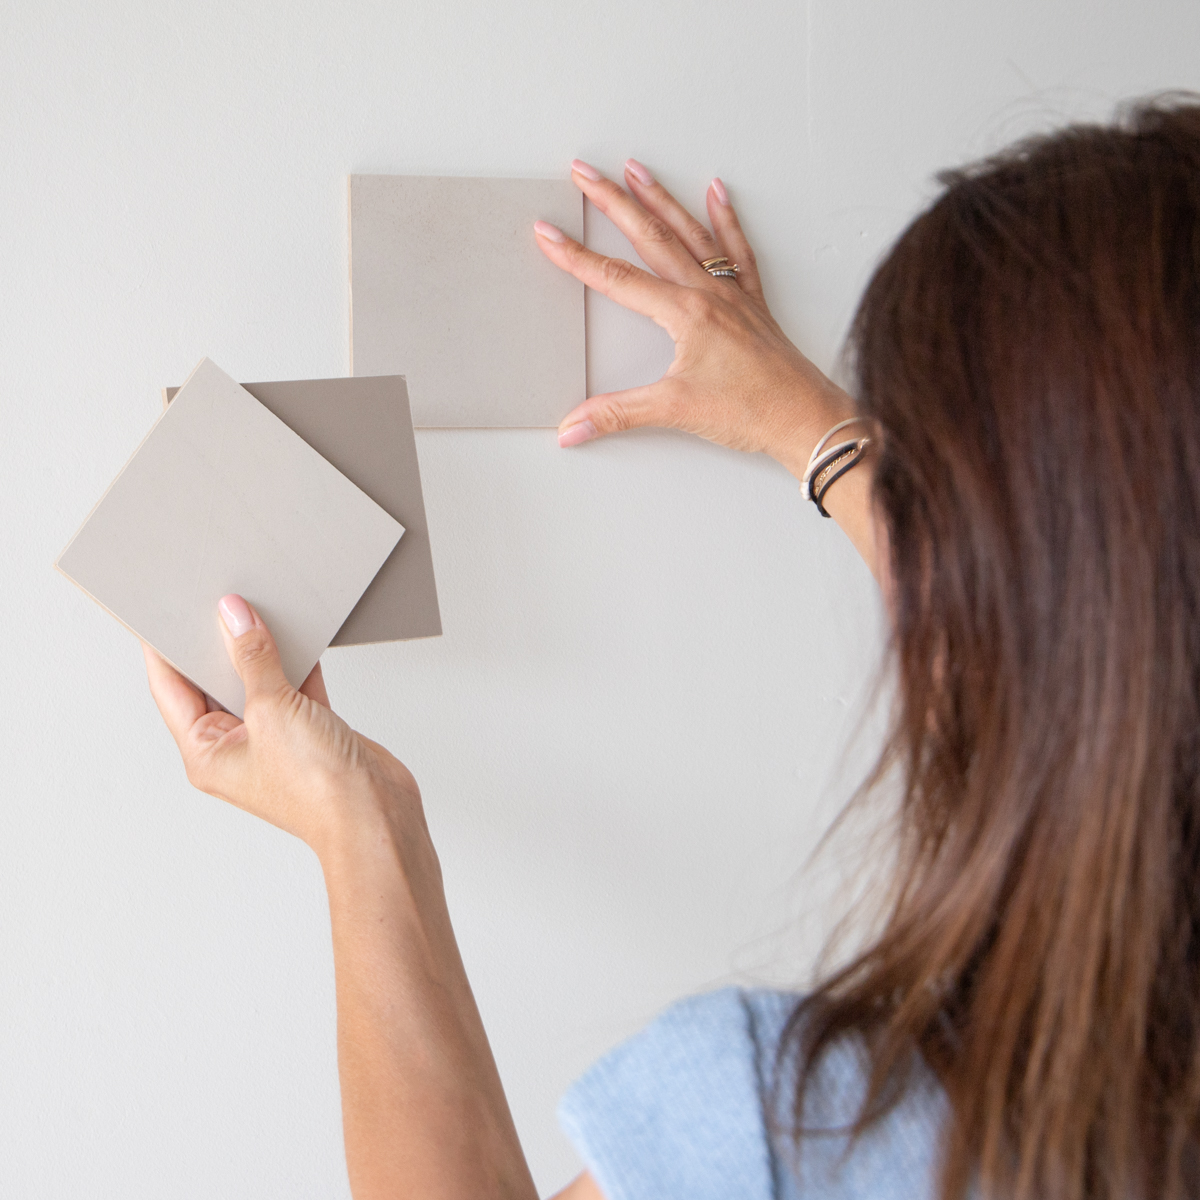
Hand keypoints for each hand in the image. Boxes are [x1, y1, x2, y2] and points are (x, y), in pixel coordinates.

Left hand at [142, 593, 417, 854]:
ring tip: (260, 608)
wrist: (375, 814)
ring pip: (258, 680)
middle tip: (218, 601)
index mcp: (206, 753)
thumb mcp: (273, 711)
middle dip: (217, 643)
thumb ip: (253, 659)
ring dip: (262, 649)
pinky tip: (301, 632)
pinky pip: (296, 685)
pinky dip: (298, 660)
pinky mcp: (311, 730)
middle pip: (214, 681)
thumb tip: (234, 617)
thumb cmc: (317, 790)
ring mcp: (275, 738)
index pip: (172, 689)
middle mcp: (236, 747)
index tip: (166, 609)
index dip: (166, 648)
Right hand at [534, 158, 853, 476]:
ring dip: (660, 199)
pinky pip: (736, 251)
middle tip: (585, 173)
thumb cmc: (753, 410)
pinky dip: (726, 220)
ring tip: (636, 170)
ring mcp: (732, 294)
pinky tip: (717, 192)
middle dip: (613, 201)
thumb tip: (573, 427)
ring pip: (690, 234)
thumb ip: (617, 415)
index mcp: (685, 313)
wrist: (806, 419)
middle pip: (651, 237)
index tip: (548, 233)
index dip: (576, 256)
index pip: (618, 278)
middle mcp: (707, 293)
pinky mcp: (752, 304)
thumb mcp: (674, 411)